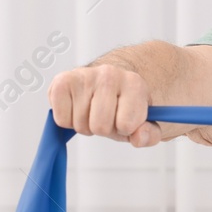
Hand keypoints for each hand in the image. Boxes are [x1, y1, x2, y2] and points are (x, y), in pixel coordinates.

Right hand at [47, 63, 162, 147]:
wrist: (112, 81)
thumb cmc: (127, 104)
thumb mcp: (147, 122)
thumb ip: (150, 134)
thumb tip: (138, 137)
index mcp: (134, 83)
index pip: (126, 125)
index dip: (126, 130)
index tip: (127, 119)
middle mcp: (109, 74)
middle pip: (100, 126)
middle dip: (104, 129)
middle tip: (108, 117)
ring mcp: (84, 76)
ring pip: (80, 124)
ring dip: (86, 125)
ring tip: (93, 111)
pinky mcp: (62, 82)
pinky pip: (61, 119)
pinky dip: (68, 121)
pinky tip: (78, 107)